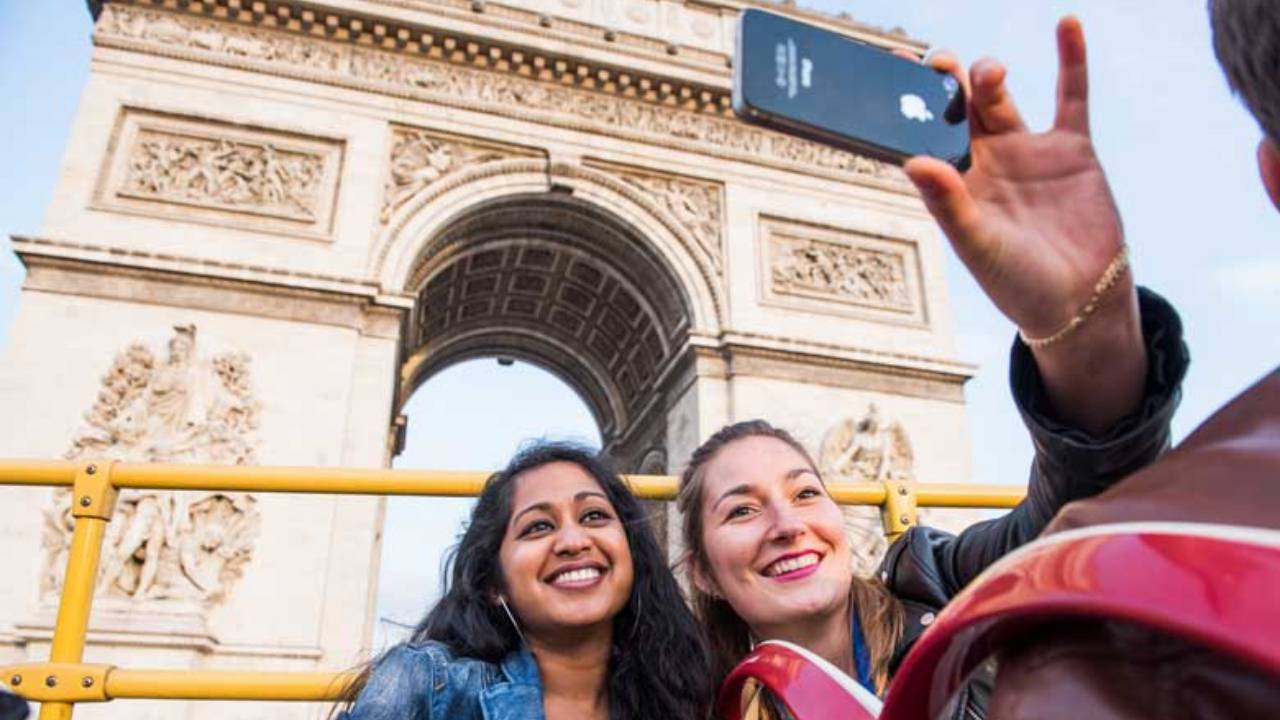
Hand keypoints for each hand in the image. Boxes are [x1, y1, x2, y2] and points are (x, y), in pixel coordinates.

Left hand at [904, 17, 1125, 339]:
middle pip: (956, 108)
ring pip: (1000, 98)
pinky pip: (1070, 96)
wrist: (1081, 301)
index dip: (906, 107)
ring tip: (989, 72)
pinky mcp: (1071, 149)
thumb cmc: (1017, 283)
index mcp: (952, 185)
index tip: (891, 74)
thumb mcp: (978, 246)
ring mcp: (1026, 151)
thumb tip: (912, 162)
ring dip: (989, 76)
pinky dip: (1070, 60)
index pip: (921, 136)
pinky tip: (1067, 25)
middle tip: (937, 64)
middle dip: (944, 83)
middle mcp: (984, 161)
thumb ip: (948, 205)